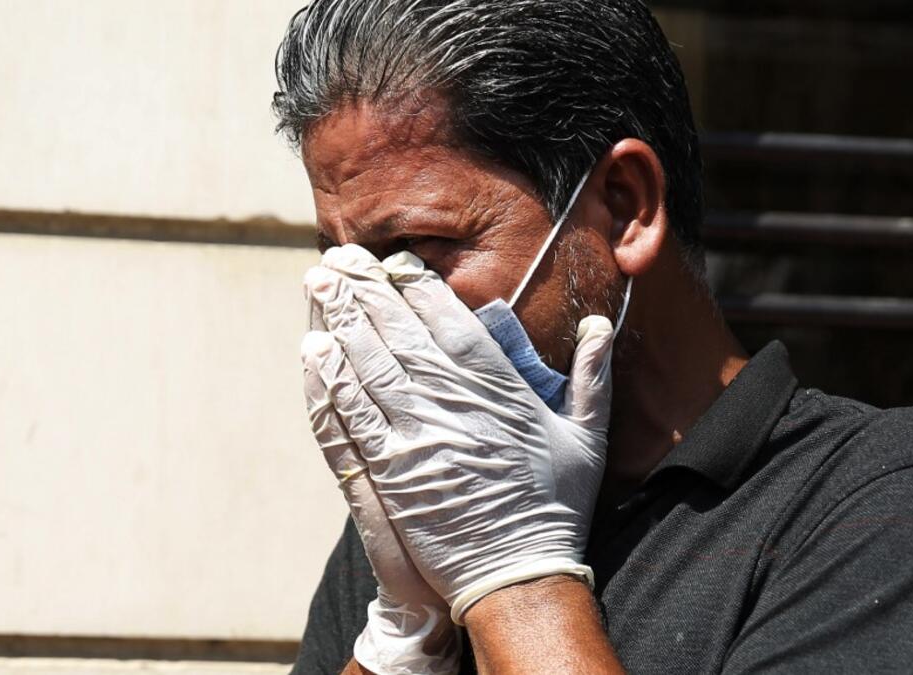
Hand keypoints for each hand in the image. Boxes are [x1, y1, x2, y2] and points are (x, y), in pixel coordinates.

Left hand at [302, 244, 614, 622]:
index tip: (397, 262)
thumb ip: (592, 377)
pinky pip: (354, 414)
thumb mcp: (588, 437)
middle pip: (401, 333)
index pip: (452, 323)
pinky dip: (332, 378)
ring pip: (371, 364)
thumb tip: (598, 325)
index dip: (419, 287)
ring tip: (318, 284)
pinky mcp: (390, 469)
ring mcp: (417, 435)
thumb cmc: (557, 506)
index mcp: (500, 389)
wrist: (519, 576)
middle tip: (338, 256)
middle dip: (368, 290)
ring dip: (342, 320)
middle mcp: (454, 403)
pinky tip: (314, 349)